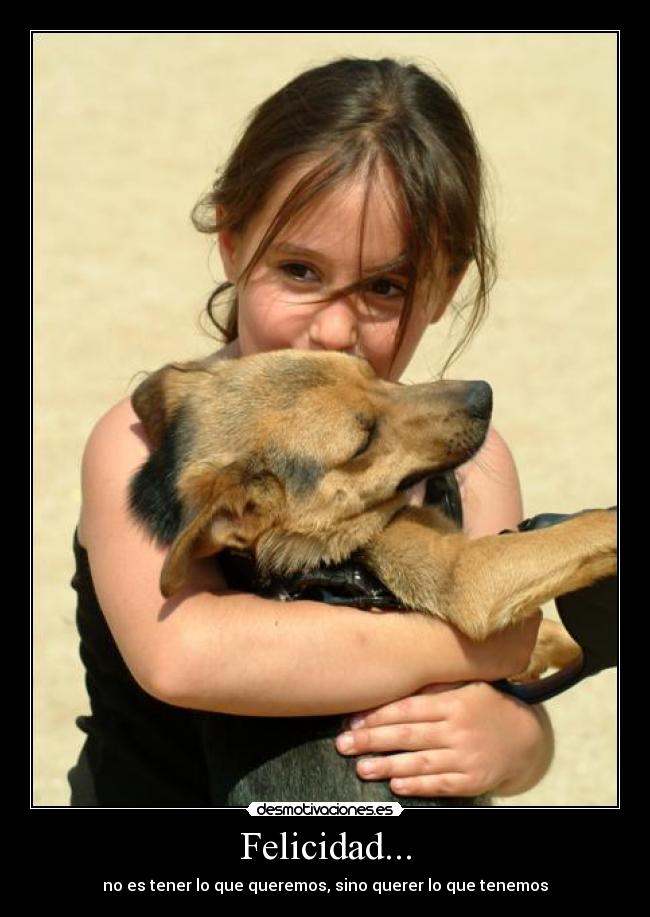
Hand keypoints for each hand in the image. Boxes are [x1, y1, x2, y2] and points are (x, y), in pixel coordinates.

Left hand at [335, 681, 552, 797]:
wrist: (525, 738)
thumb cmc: (485, 706)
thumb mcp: (465, 687)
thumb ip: (433, 687)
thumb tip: (394, 681)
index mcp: (454, 702)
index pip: (409, 708)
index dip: (378, 715)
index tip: (352, 720)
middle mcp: (458, 730)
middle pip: (408, 736)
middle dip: (372, 740)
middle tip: (344, 744)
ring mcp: (466, 757)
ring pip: (420, 763)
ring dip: (388, 766)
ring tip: (362, 768)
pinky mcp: (472, 781)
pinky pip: (440, 785)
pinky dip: (417, 786)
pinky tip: (396, 786)